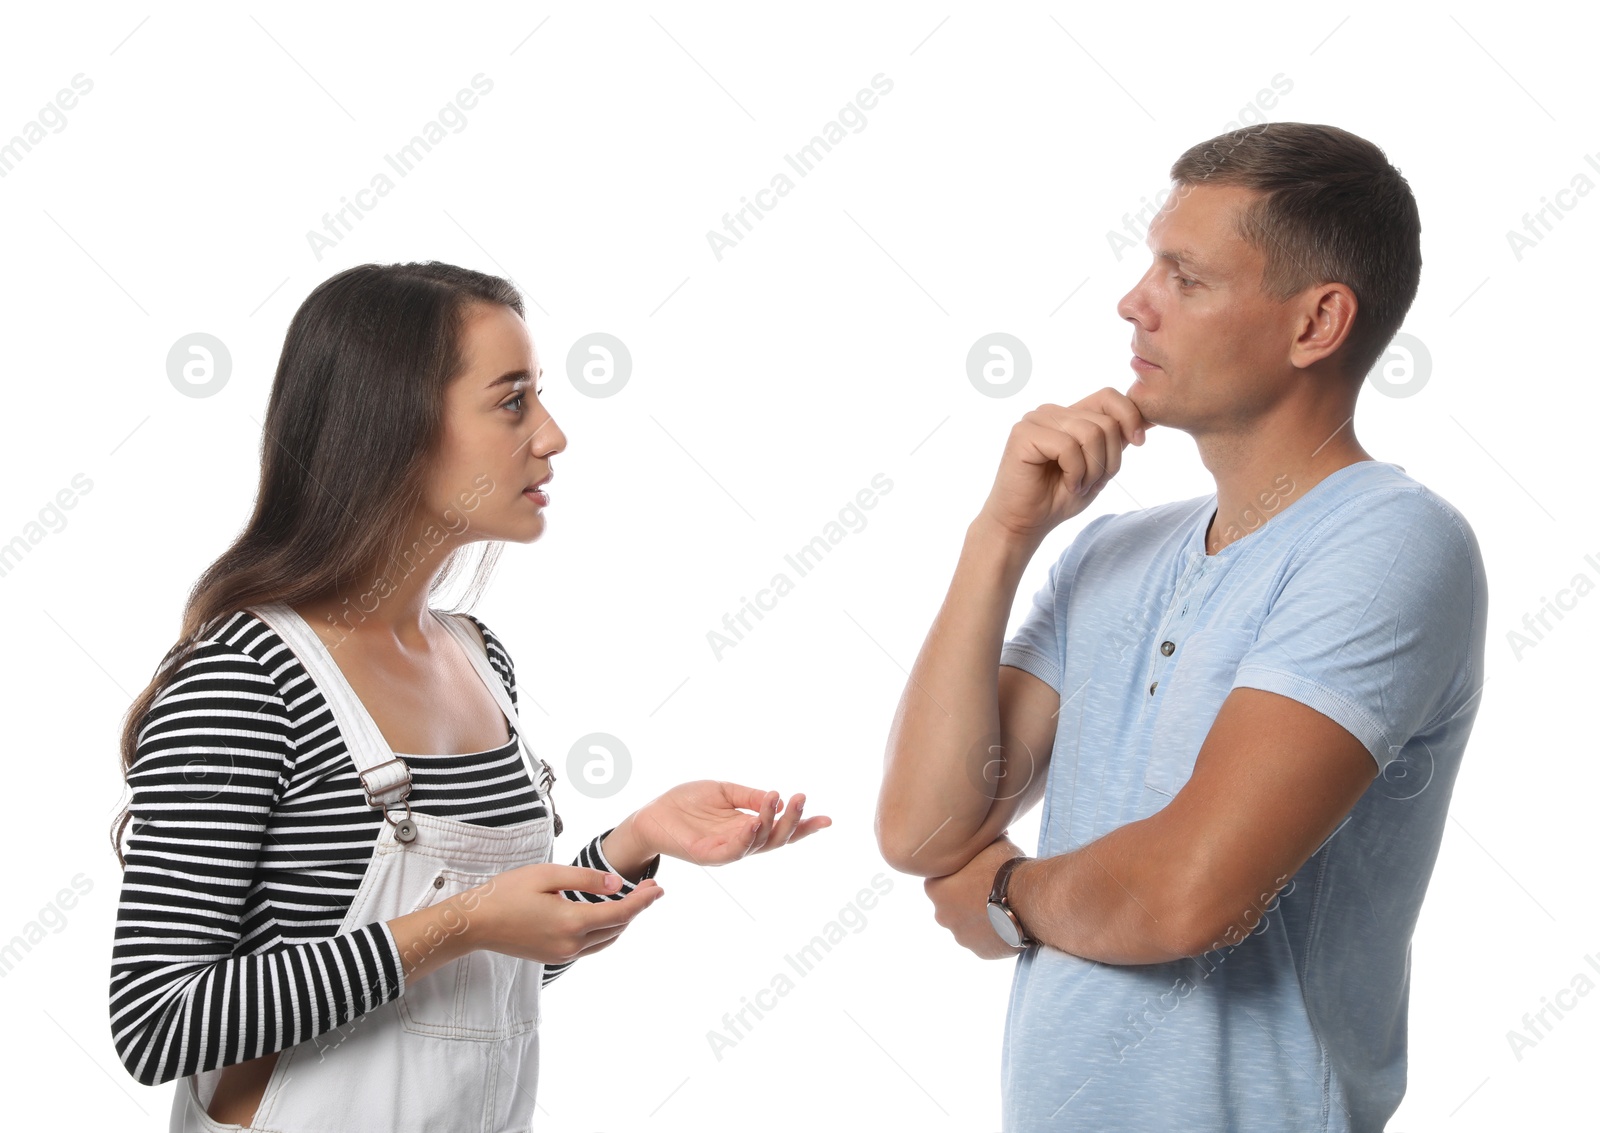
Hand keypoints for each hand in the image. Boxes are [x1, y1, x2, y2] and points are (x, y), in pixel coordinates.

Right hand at [462, 863, 664, 965]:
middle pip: (617, 928)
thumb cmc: (507, 892)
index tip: (659, 888)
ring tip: (635, 901)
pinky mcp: (554, 957)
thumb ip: (586, 880)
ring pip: (606, 940)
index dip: (643, 901)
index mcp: (571, 922)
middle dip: (637, 909)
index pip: (621, 913)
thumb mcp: (547, 875)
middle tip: (652, 889)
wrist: (475, 923)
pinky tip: (606, 915)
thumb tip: (618, 885)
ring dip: (622, 922)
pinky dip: (605, 931)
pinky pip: (590, 946)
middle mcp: (571, 944)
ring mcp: (562, 954)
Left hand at [626, 780, 832, 865]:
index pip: (781, 830)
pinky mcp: (708, 855)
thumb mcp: (724, 792)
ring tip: (779, 801)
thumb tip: (778, 798)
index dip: (804, 826)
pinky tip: (755, 822)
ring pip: (759, 843)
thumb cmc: (687, 802)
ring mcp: (726, 851)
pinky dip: (747, 837)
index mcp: (747, 827)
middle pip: (776, 839)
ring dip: (771, 823)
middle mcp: (741, 842)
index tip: (828, 819)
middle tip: (802, 799)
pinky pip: (733, 850)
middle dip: (793, 822)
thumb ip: (749, 796)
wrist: (653, 813)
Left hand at [924, 835, 1028, 959]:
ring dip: (980, 918)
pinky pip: (985, 941)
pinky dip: (993, 933)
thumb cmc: (1003, 866)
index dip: (958, 874)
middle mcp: (942, 915)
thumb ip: (976, 844)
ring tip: (1003, 905)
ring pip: (967, 925)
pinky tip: (1008, 921)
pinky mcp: (980, 952)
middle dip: (966, 899)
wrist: (1027, 899)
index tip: (974, 871)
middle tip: (989, 888)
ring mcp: (961, 937)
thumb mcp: (987, 843)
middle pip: (951, 905)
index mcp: (935, 888)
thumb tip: (980, 832)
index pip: (940, 880)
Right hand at [977, 385, 1150, 544]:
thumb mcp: (1099, 467)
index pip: (1109, 396)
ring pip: (1090, 433)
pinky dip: (1075, 473)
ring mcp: (1035, 420)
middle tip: (1091, 483)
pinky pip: (1068, 447)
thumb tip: (1151, 419)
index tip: (1139, 443)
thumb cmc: (1057, 498)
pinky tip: (1065, 485)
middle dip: (1109, 460)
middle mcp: (1052, 412)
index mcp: (1069, 415)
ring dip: (1092, 469)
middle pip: (1105, 421)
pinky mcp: (1023, 434)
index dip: (1130, 416)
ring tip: (1078, 485)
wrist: (1023, 524)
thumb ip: (1117, 441)